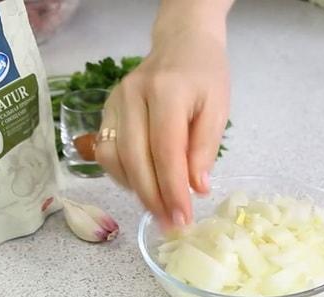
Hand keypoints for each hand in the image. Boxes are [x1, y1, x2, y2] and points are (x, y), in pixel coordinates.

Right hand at [95, 1, 231, 228]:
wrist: (181, 43)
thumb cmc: (205, 75)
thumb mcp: (218, 108)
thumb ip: (205, 148)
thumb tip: (196, 188)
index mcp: (166, 92)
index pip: (165, 151)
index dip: (172, 190)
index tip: (182, 219)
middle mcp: (133, 96)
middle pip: (135, 160)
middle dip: (153, 199)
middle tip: (170, 225)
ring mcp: (114, 103)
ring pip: (114, 159)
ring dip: (136, 191)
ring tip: (160, 210)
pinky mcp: (105, 110)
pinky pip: (107, 152)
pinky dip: (124, 176)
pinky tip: (145, 186)